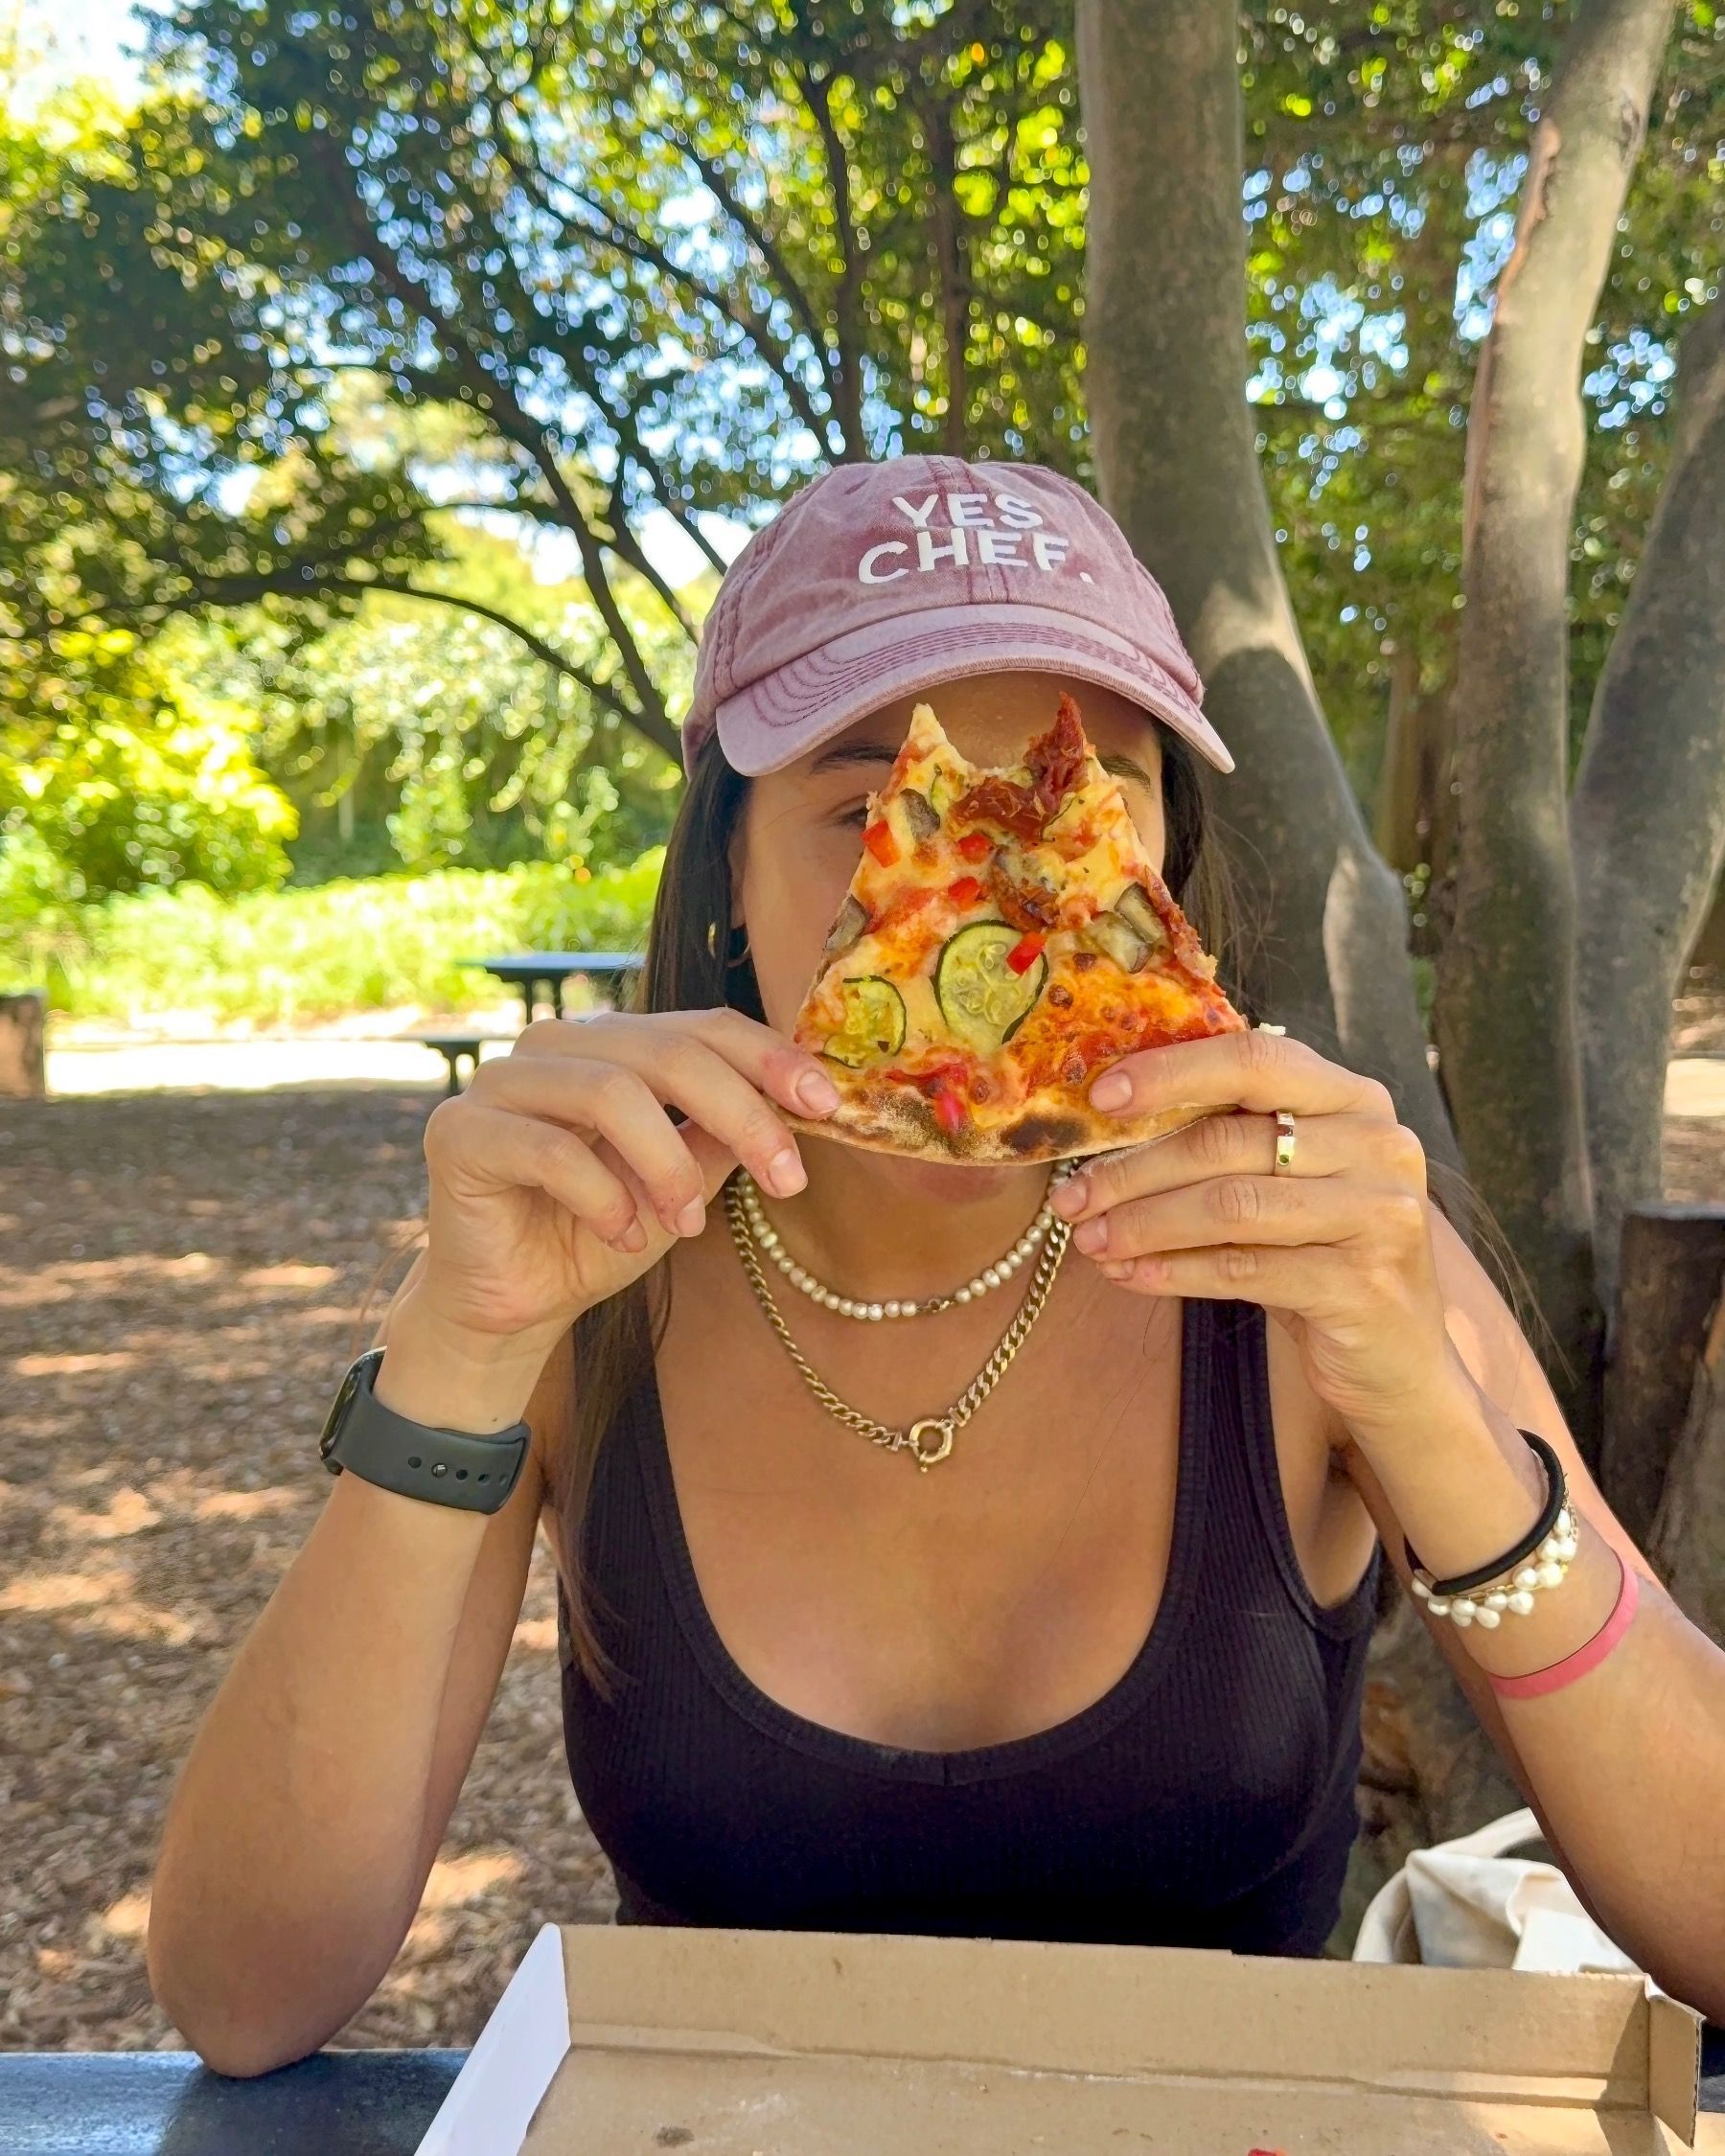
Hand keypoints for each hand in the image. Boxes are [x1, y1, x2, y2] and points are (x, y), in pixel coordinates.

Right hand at [413, 1009, 840, 1353]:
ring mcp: (502, 1081)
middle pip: (666, 1051)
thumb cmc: (597, 1234)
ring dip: (668, 1164)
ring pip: (611, 1092)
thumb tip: (796, 1104)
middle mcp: (556, 1046)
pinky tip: (623, 1234)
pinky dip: (604, 1198)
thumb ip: (723, 1139)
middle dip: (741, 1113)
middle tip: (787, 1178)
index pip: (701, 1027)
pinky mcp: (460, 1131)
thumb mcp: (682, 1185)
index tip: (826, 1104)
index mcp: (613, 1044)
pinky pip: (551, 1150)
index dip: (768, 1057)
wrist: (513, 1304)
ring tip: (689, 1223)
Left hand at [1053, 1029, 1459, 1443]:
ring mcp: (1380, 1214)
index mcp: (1355, 1099)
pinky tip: (1132, 1275)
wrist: (1400, 1360)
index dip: (1171, 1073)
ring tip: (1091, 1241)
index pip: (1254, 1059)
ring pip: (1229, 1206)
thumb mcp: (1289, 1183)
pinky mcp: (1363, 1284)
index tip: (1100, 1098)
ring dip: (1144, 1224)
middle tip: (1072, 1197)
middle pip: (1227, 1140)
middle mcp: (1379, 1144)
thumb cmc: (1324, 1256)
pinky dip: (1175, 1271)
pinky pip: (1243, 1269)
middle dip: (1133, 1170)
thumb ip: (1230, 1138)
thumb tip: (1109, 1118)